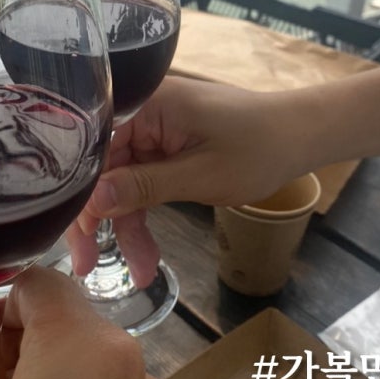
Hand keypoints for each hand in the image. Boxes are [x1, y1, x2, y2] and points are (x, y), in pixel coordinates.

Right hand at [67, 76, 309, 285]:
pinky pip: (142, 181)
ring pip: (122, 182)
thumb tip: (92, 201)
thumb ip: (144, 186)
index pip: (95, 151)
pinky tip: (147, 253)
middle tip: (88, 266)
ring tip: (139, 273)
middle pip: (104, 169)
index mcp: (146, 105)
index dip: (83, 198)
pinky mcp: (165, 145)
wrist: (299, 135)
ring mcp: (153, 130)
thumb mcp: (201, 175)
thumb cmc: (258, 150)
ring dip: (126, 226)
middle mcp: (142, 112)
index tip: (79, 244)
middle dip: (100, 220)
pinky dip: (144, 214)